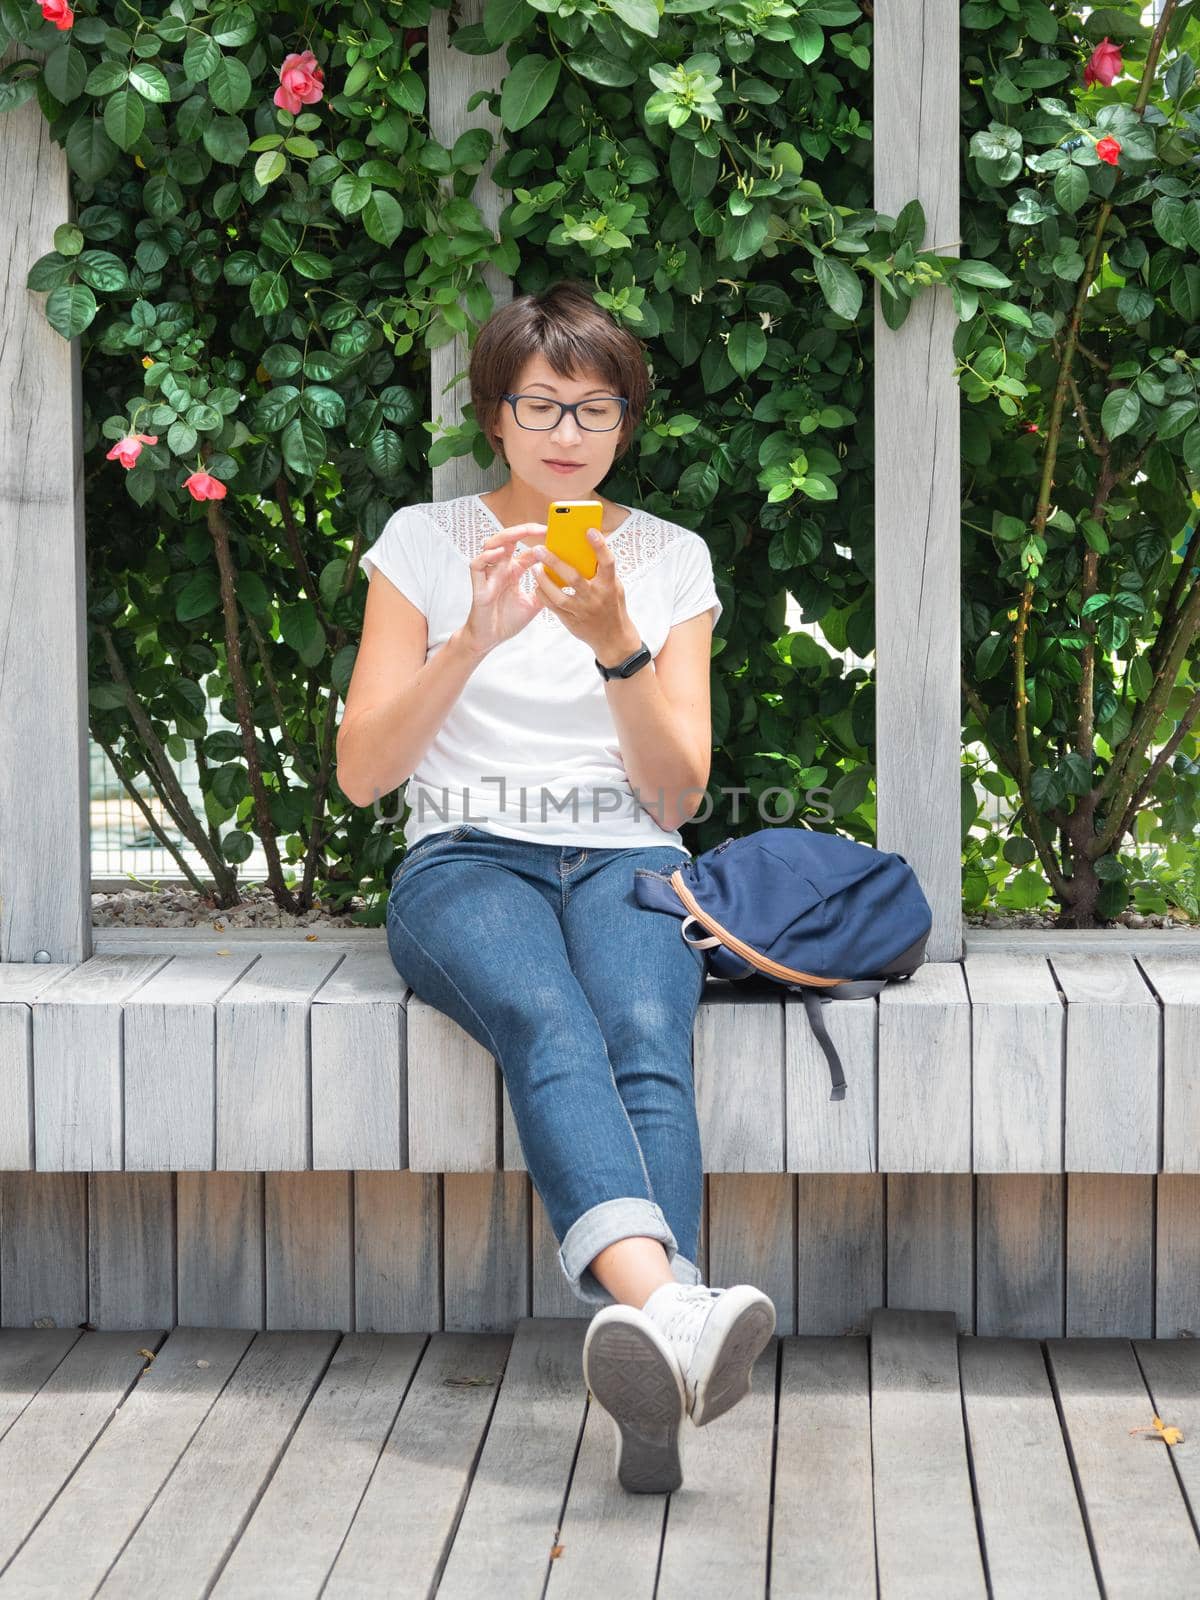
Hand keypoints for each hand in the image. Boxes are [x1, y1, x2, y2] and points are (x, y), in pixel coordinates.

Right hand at [459, 522, 548, 655]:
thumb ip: (545, 592)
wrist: (490, 639)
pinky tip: (499, 553)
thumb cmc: (507, 620)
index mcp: (513, 571)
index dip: (539, 540)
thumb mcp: (533, 605)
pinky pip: (476, 565)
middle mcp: (500, 568)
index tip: (555, 535)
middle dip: (523, 530)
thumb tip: (565, 585)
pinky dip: (486, 557)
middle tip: (541, 528)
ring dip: (504, 536)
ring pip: (490, 545)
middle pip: (508, 539)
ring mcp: (489, 575)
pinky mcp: (478, 586)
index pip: (526, 549)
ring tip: (520, 533)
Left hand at [530, 527, 637, 659]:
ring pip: (559, 595)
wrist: (612, 638)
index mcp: (610, 586)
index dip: (600, 546)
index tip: (589, 530)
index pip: (607, 562)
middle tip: (540, 549)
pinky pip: (553, 607)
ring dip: (544, 580)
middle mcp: (596, 598)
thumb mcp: (614, 587)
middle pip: (574, 577)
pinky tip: (537, 585)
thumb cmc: (612, 606)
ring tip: (534, 568)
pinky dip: (543, 595)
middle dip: (555, 562)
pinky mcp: (571, 621)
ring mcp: (582, 611)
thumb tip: (587, 547)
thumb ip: (601, 571)